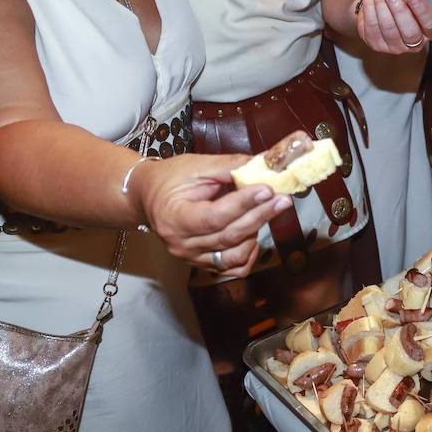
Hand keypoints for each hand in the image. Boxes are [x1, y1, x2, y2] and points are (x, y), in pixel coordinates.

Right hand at [135, 155, 292, 277]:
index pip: (214, 216)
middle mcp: (182, 244)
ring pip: (234, 255)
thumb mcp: (197, 165)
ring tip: (263, 211)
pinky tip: (253, 233)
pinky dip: (248, 254)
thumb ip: (230, 166)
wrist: (147, 196)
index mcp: (175, 217)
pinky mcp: (201, 263)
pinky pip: (232, 268)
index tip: (267, 189)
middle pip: (229, 235)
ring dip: (255, 233)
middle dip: (260, 215)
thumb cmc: (171, 178)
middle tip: (283, 198)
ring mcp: (191, 258)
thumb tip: (266, 163)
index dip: (243, 204)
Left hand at [357, 0, 431, 53]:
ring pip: (388, 30)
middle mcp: (414, 43)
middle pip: (409, 32)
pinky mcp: (376, 44)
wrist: (381, 4)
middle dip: (399, 11)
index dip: (422, 11)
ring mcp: (394, 47)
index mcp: (428, 30)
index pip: (430, 24)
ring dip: (381, 8)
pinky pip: (371, 29)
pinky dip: (369, 11)